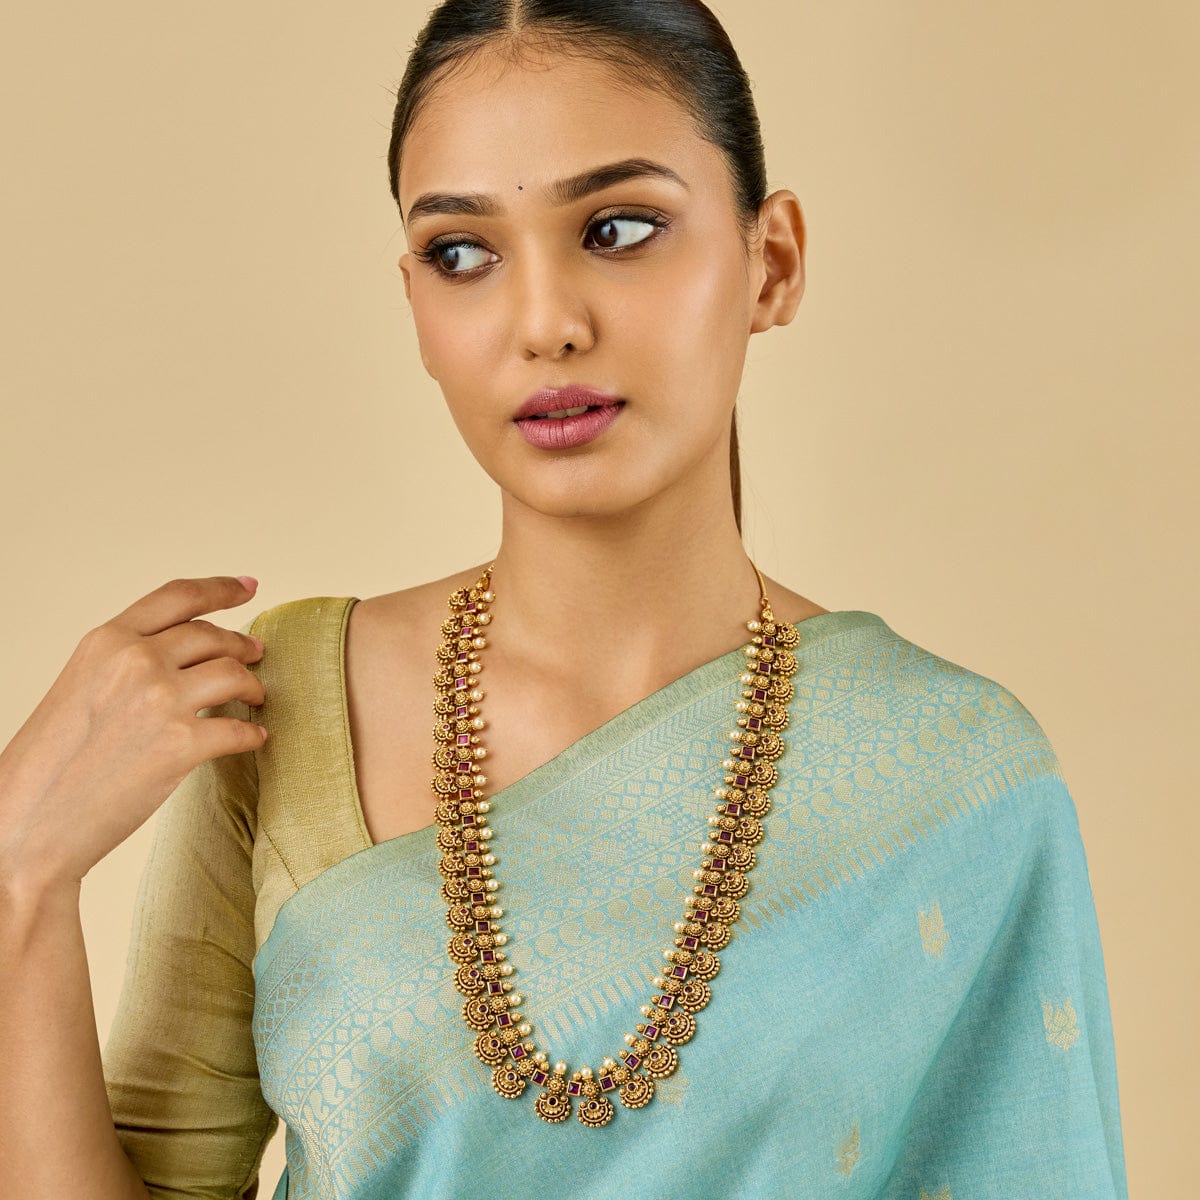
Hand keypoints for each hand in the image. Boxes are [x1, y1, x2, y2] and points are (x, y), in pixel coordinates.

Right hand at [0, 576, 266, 893]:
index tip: (249, 586)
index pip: (178, 597)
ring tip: (255, 698)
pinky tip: (254, 739)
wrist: (28, 825)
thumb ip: (126, 663)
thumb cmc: (51, 764)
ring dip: (253, 687)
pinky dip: (253, 735)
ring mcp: (160, 700)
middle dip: (242, 645)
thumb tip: (185, 656)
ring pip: (234, 675)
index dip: (221, 588)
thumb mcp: (81, 687)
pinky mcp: (181, 744)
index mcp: (106, 641)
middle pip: (214, 636)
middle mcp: (135, 660)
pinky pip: (240, 729)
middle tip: (257, 654)